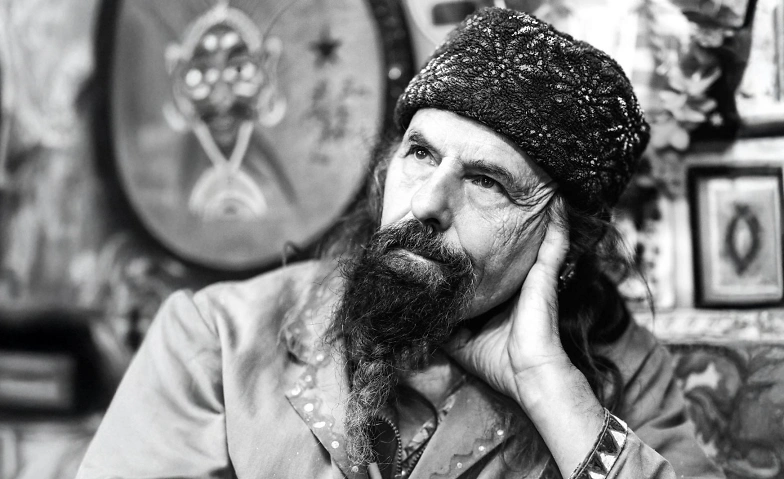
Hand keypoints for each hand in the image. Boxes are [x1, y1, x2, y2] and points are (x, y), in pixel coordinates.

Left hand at [445, 206, 572, 408]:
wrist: (528, 376)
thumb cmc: (499, 362)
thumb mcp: (461, 342)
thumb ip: (444, 325)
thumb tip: (419, 313)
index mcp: (502, 296)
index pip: (491, 265)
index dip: (479, 249)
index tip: (463, 228)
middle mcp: (520, 282)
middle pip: (512, 246)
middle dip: (506, 221)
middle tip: (493, 190)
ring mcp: (535, 276)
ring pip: (536, 238)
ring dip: (536, 216)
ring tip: (535, 186)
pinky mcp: (545, 275)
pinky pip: (556, 243)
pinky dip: (559, 223)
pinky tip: (558, 202)